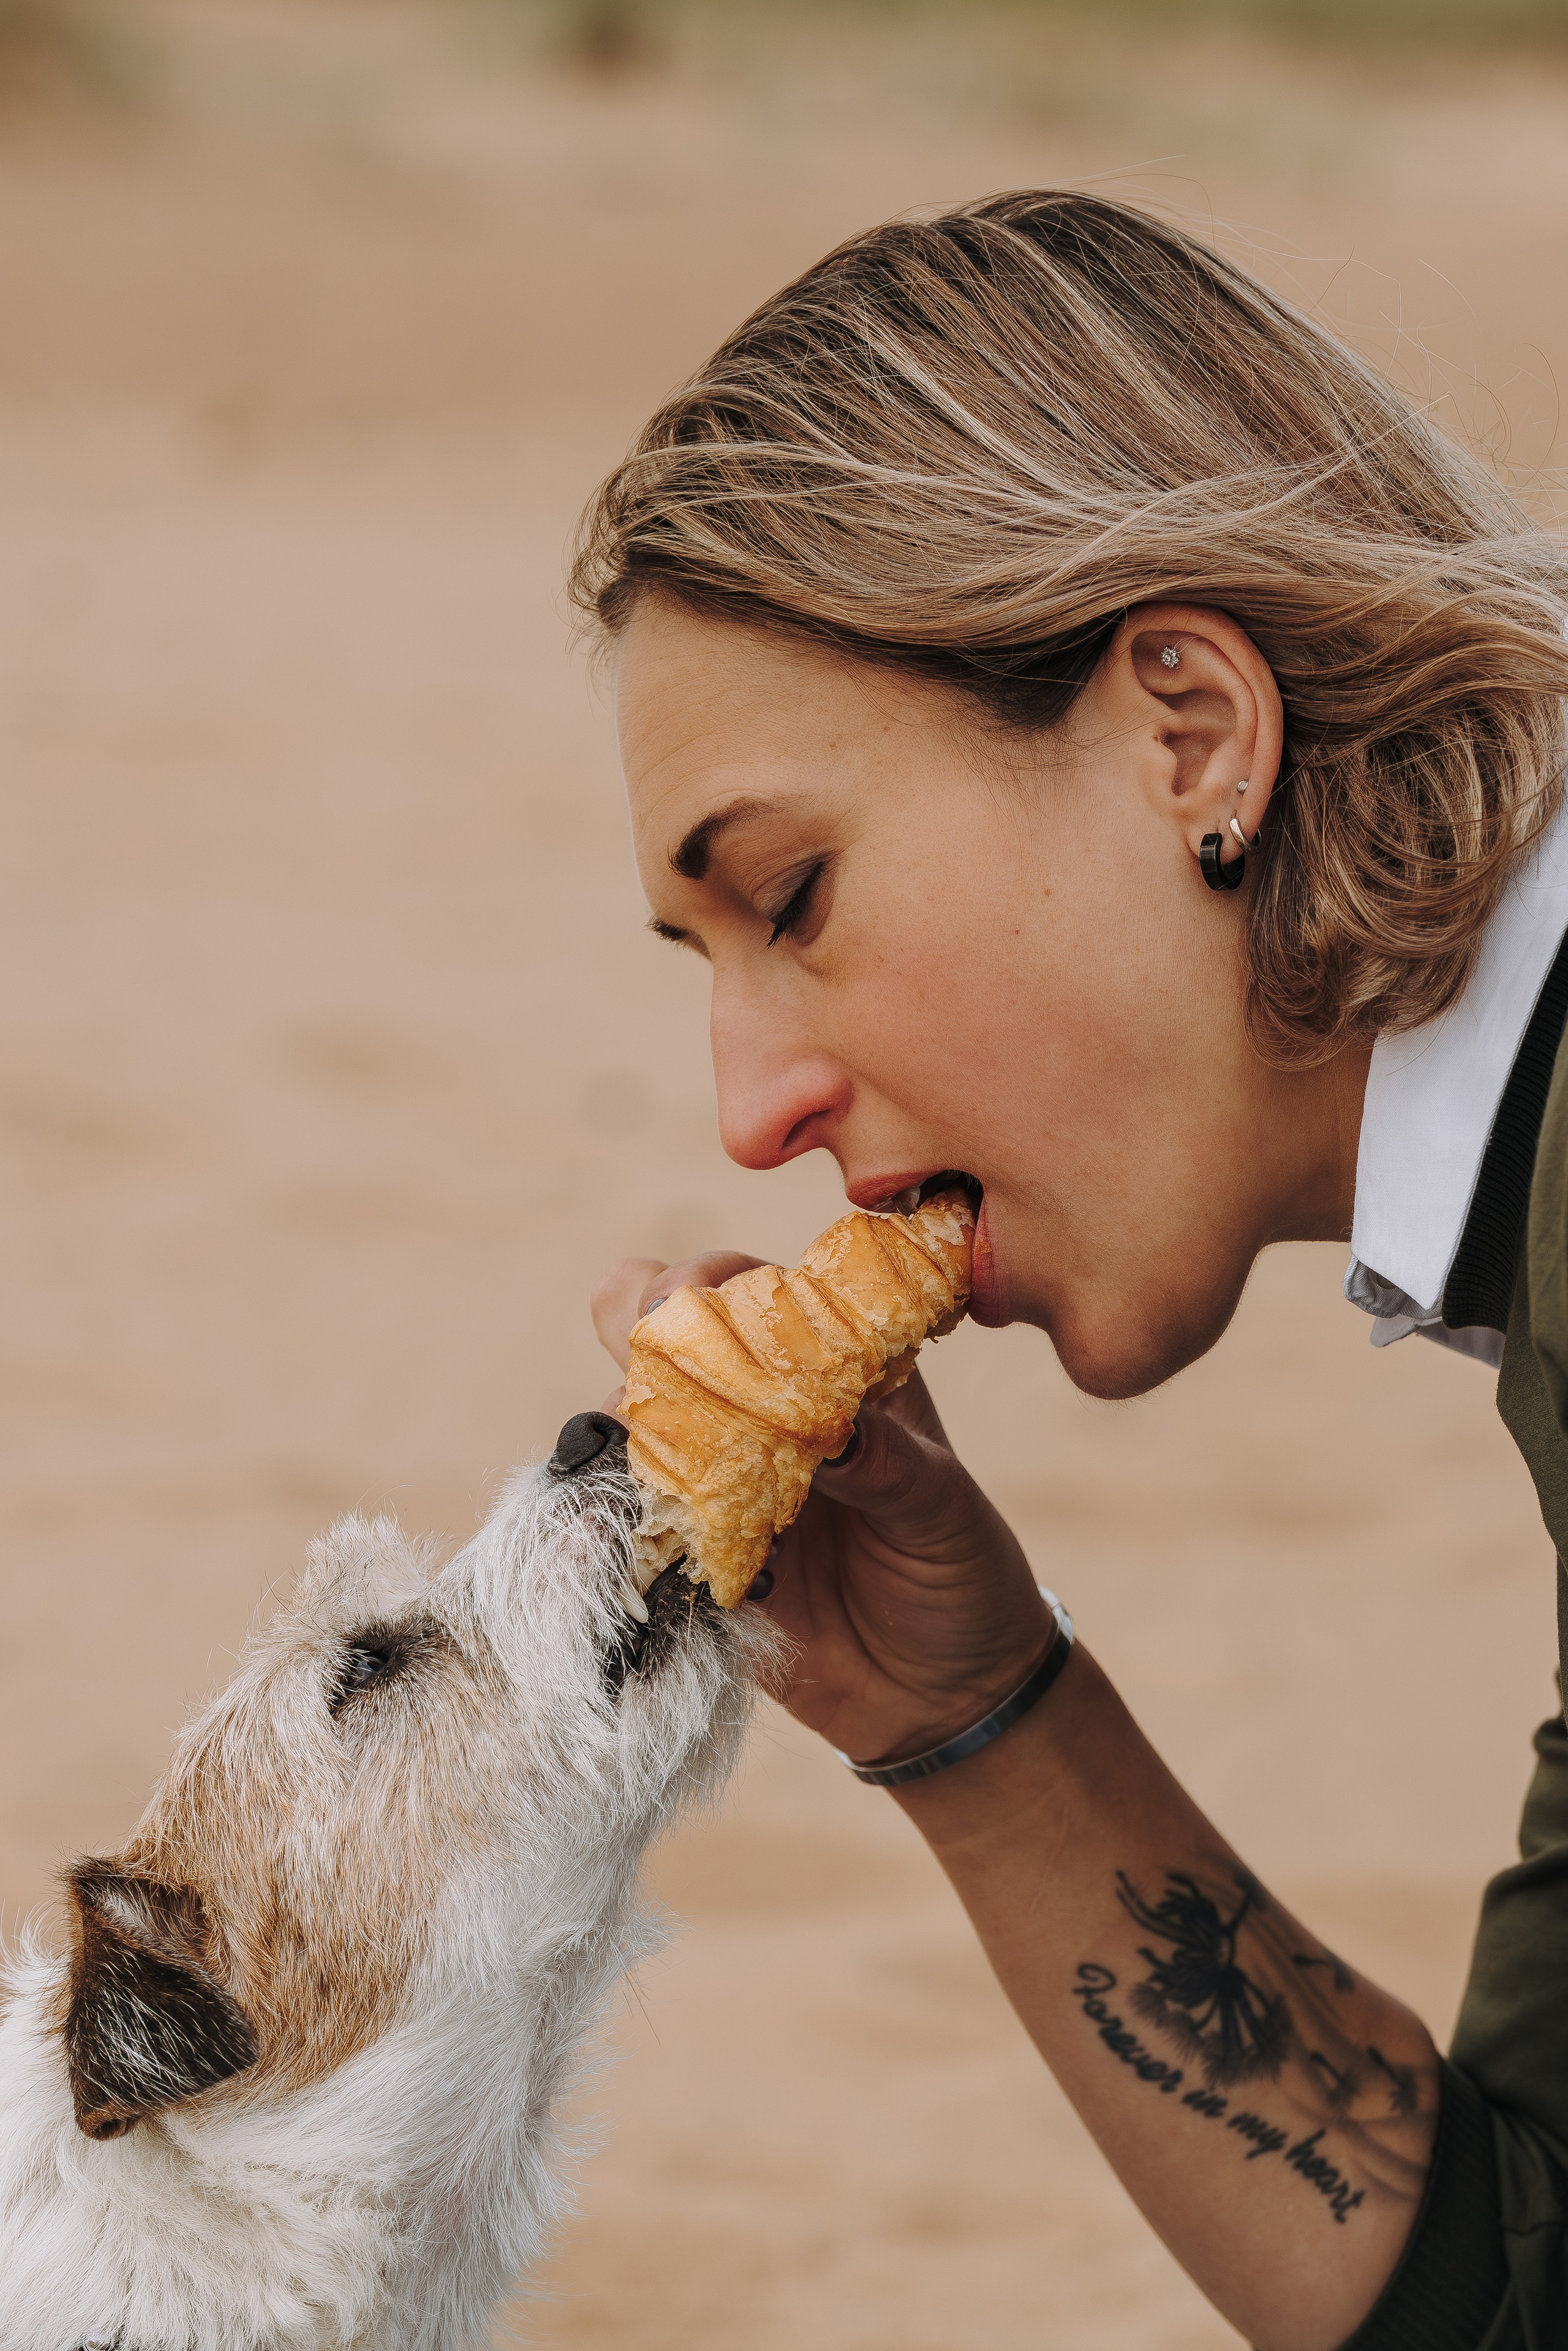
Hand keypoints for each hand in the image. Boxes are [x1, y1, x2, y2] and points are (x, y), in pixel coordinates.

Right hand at [591, 1250, 1054, 1767]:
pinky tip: (626, 1542)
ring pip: (629, 1421)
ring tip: (659, 1478)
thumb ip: (885, 1463)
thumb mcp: (941, 1510)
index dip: (705, 1284)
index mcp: (828, 1367)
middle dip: (643, 1338)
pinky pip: (627, 1523)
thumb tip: (830, 1428)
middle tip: (652, 1378)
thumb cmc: (960, 1575)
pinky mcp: (687, 1551)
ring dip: (629, 1436)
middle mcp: (757, 1409)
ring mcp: (714, 1476)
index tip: (685, 1304)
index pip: (748, 1289)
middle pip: (660, 1334)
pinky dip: (612, 1527)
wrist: (940, 1694)